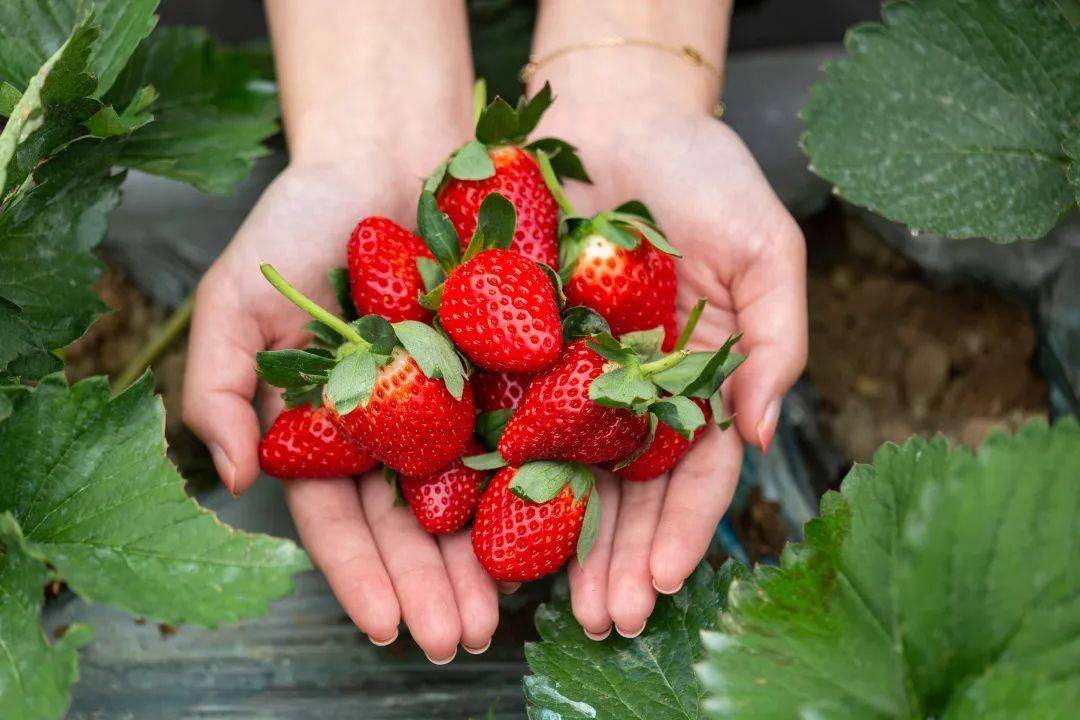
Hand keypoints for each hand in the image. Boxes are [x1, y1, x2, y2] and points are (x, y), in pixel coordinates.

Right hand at [182, 150, 499, 661]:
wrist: (392, 146)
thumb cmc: (305, 219)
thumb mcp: (237, 295)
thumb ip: (222, 386)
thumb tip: (232, 479)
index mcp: (334, 427)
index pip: (343, 517)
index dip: (360, 573)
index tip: (383, 626)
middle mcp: (400, 426)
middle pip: (415, 524)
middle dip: (432, 585)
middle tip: (458, 638)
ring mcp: (461, 400)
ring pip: (475, 496)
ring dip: (488, 559)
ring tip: (504, 613)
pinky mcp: (516, 366)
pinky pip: (532, 431)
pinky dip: (542, 482)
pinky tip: (557, 532)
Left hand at [537, 102, 807, 637]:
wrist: (614, 109)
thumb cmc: (702, 172)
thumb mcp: (765, 249)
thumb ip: (776, 339)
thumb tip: (762, 431)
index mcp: (691, 383)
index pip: (691, 474)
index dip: (680, 531)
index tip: (661, 582)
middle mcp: (627, 393)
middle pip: (622, 492)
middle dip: (616, 558)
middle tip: (603, 618)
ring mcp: (564, 374)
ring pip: (559, 472)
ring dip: (555, 542)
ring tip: (548, 602)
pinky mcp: (505, 345)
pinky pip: (498, 410)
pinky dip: (492, 466)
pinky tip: (481, 521)